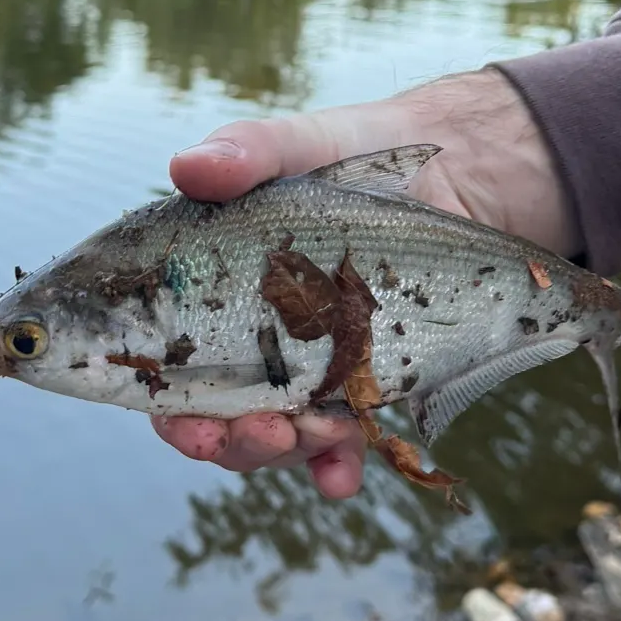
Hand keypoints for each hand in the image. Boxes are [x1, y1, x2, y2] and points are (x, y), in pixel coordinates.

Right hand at [152, 67, 574, 498]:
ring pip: (279, 433)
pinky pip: (344, 436)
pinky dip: (337, 465)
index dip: (167, 400)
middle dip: (231, 439)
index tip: (184, 418)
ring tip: (316, 434)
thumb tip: (186, 167)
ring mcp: (311, 363)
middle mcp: (256, 335)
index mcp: (217, 286)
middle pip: (221, 412)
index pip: (173, 358)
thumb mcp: (298, 144)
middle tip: (259, 432)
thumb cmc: (356, 152)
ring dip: (286, 450)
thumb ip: (246, 151)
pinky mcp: (365, 379)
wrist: (453, 172)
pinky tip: (342, 476)